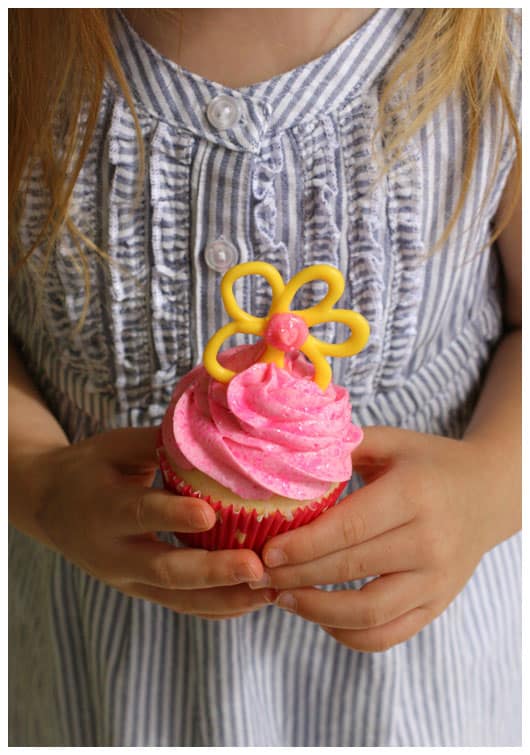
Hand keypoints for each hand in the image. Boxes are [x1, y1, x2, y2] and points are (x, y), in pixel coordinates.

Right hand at [10, 427, 273, 618]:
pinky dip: (218, 608)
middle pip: (165, 570)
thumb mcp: (115, 447)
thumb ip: (159, 442)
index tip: (211, 515)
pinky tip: (253, 601)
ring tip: (269, 591)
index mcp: (104, 509)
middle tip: (256, 567)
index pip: (141, 513)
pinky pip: (182, 606)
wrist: (48, 506)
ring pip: (178, 599)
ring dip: (226, 598)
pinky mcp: (141, 591)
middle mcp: (114, 553)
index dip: (174, 516)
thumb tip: (215, 426)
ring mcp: (127, 579)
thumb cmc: (90, 468)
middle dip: (213, 571)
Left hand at [254, 426, 511, 650]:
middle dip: (294, 577)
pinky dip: (348, 634)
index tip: (265, 552)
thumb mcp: (391, 442)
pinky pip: (388, 635)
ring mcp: (435, 580)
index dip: (302, 546)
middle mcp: (428, 542)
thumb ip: (343, 447)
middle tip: (257, 575)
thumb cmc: (428, 463)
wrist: (487, 493)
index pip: (348, 529)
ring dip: (315, 611)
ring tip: (280, 597)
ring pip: (367, 613)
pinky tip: (319, 616)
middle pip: (349, 570)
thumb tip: (285, 455)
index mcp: (412, 495)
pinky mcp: (437, 604)